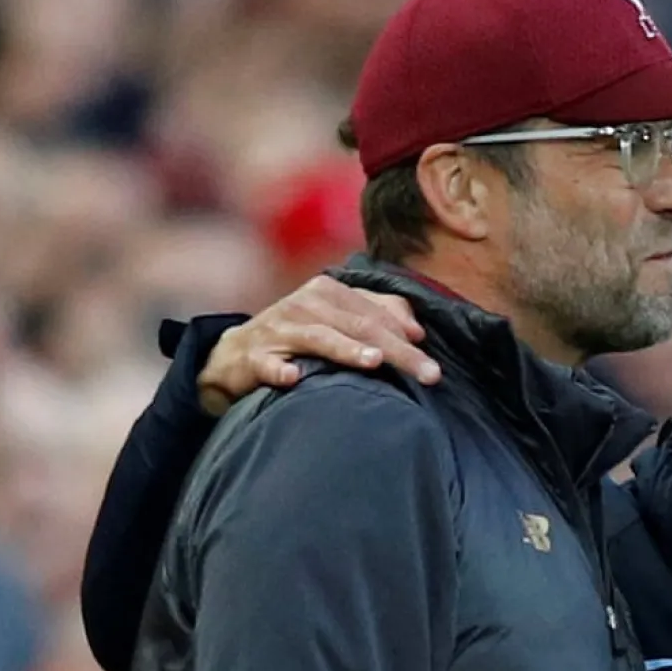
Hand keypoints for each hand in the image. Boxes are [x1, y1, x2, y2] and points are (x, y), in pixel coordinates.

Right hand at [197, 275, 441, 415]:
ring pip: (320, 338)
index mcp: (329, 292)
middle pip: (361, 326)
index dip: (407, 337)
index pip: (377, 314)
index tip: (435, 365)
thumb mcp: (339, 320)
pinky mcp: (253, 355)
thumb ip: (380, 315)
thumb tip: (418, 330)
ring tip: (374, 361)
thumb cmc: (300, 336)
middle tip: (429, 374)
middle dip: (398, 351)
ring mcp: (279, 328)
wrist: (236, 354)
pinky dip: (280, 369)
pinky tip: (293, 377)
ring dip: (347, 349)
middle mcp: (306, 304)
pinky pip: (268, 363)